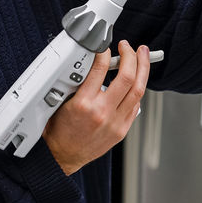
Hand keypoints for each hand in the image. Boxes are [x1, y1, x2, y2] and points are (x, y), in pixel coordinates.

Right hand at [43, 41, 149, 175]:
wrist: (62, 156)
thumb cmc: (59, 130)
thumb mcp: (61, 100)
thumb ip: (78, 82)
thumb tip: (92, 62)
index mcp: (83, 103)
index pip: (100, 68)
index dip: (104, 52)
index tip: (105, 46)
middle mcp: (102, 112)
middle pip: (127, 77)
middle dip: (131, 57)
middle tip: (129, 47)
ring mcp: (115, 122)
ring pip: (137, 91)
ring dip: (142, 69)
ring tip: (142, 56)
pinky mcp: (121, 130)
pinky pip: (135, 105)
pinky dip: (137, 90)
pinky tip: (135, 81)